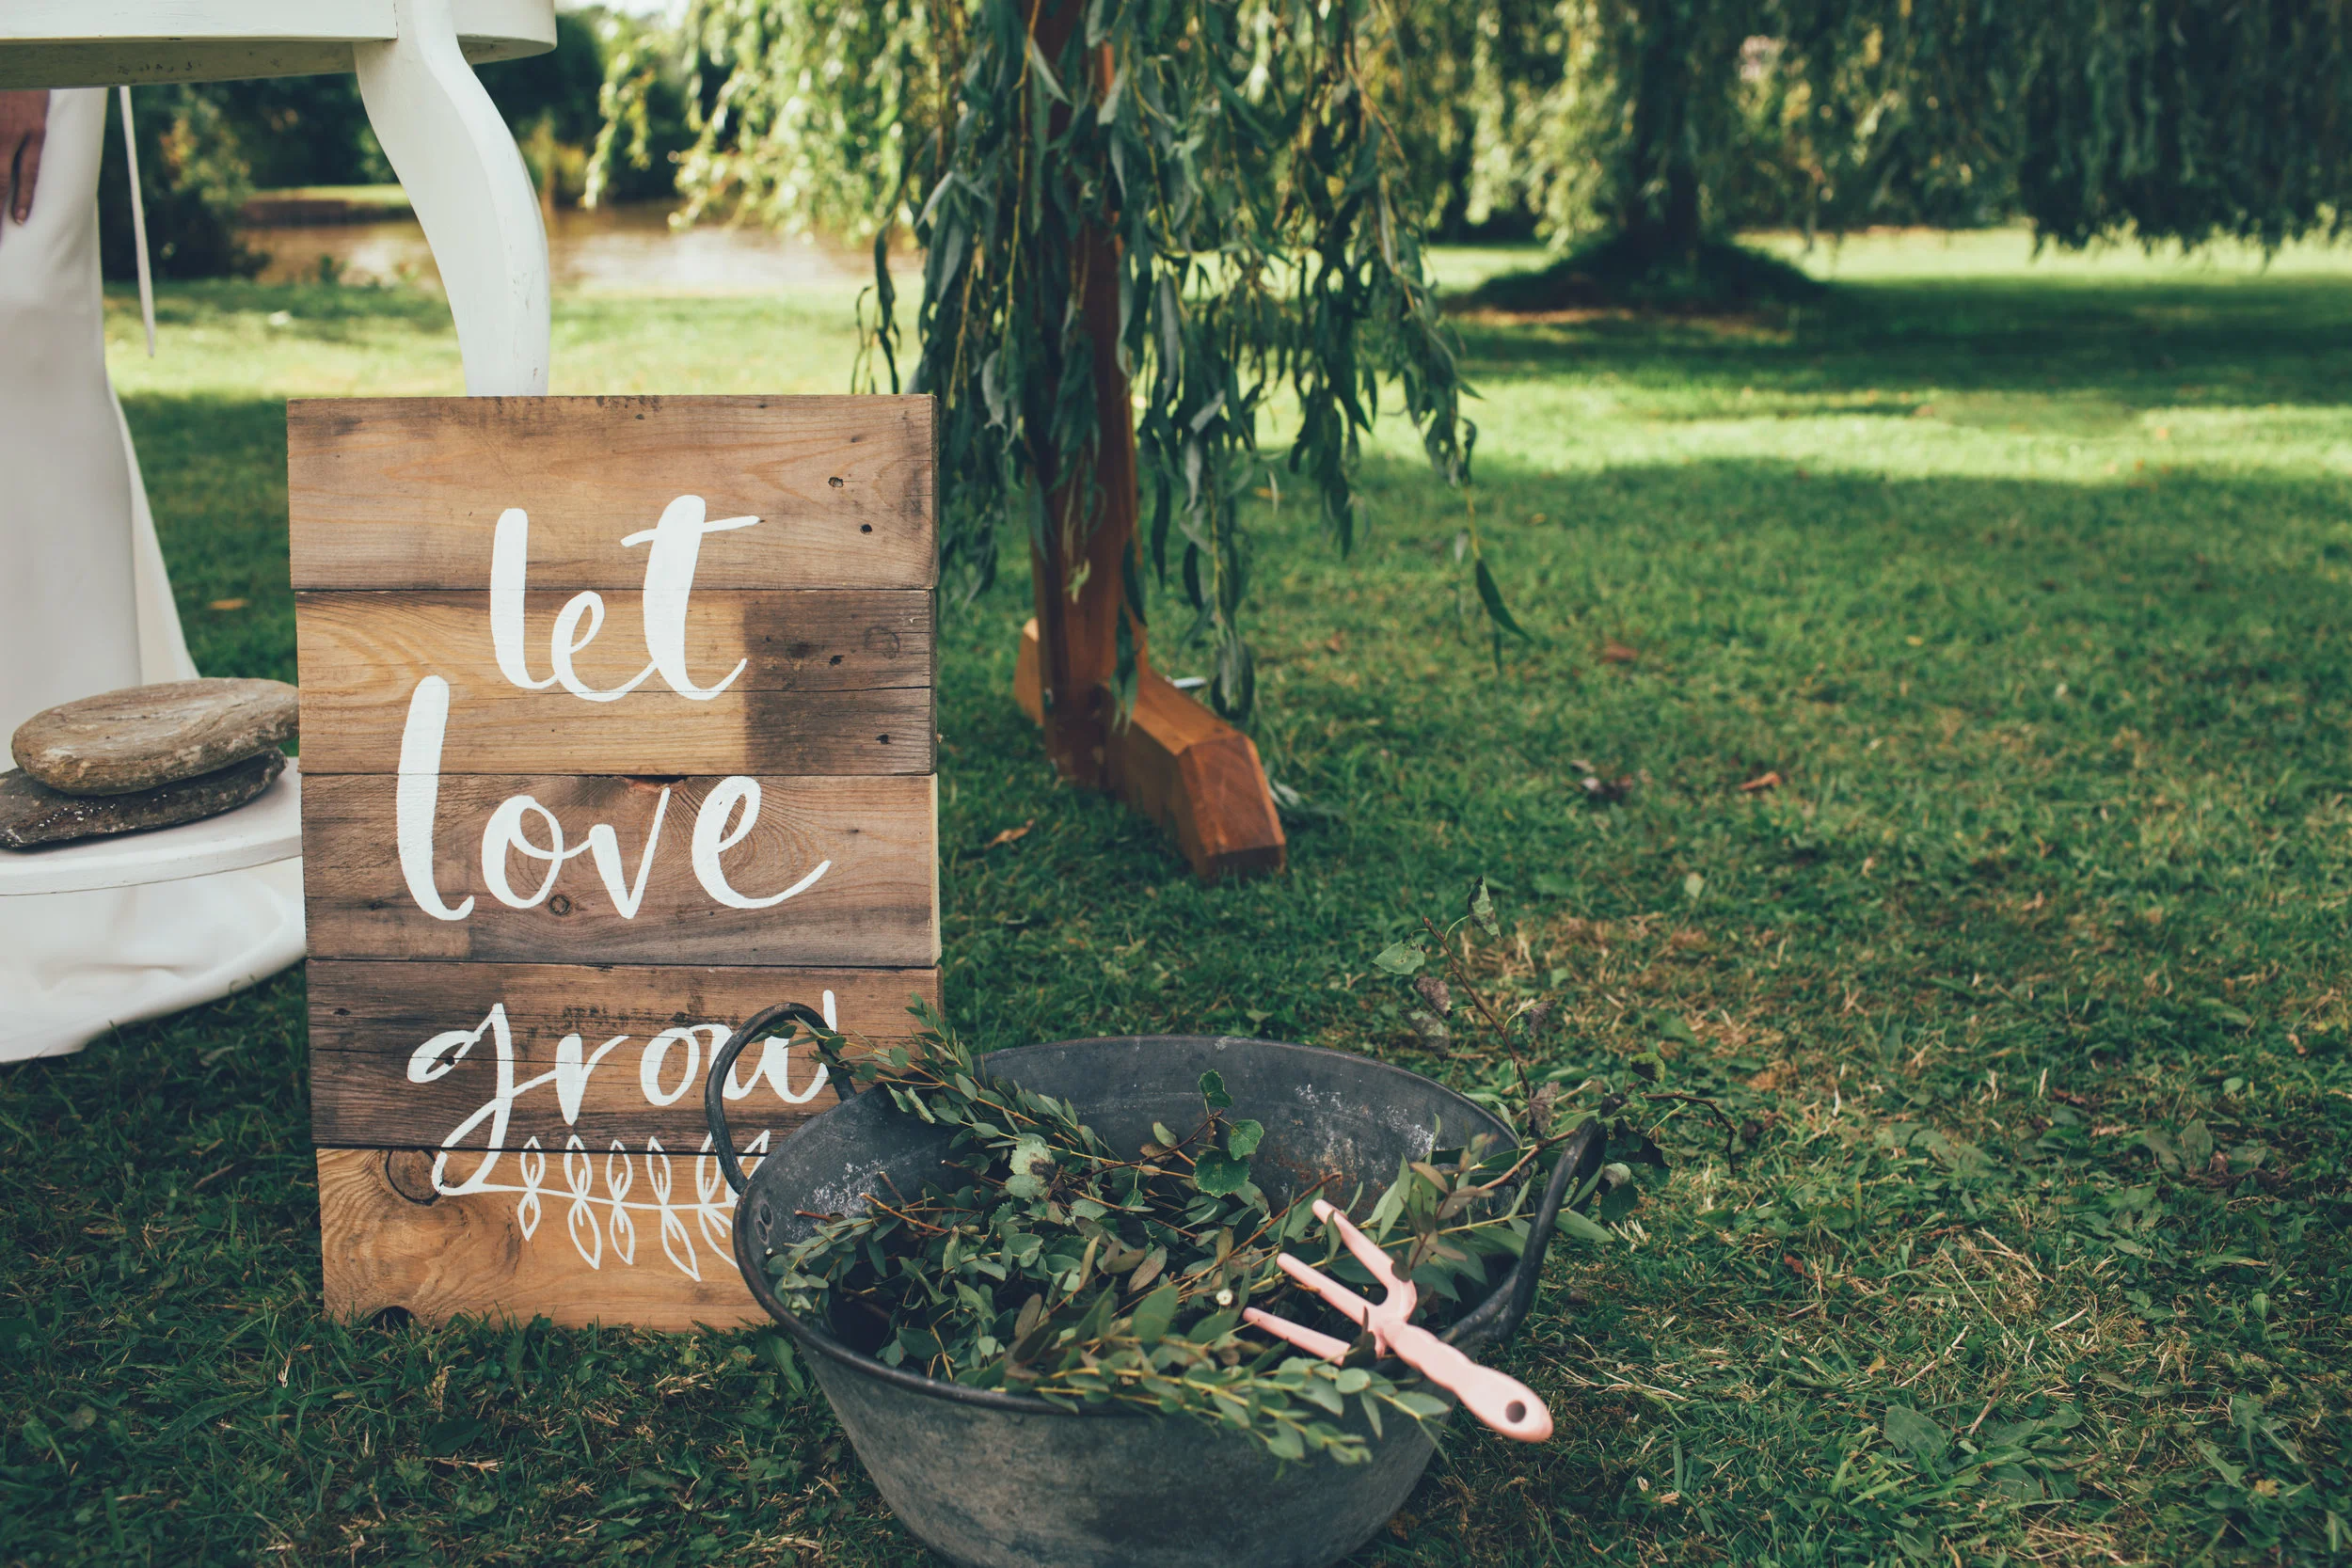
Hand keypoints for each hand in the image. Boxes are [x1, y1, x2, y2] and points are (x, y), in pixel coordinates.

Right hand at [1, 89, 49, 232]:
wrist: (17, 54)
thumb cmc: (31, 77)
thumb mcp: (40, 105)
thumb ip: (36, 134)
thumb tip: (33, 155)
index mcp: (34, 130)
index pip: (27, 173)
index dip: (21, 199)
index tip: (18, 221)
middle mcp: (10, 132)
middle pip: (0, 179)